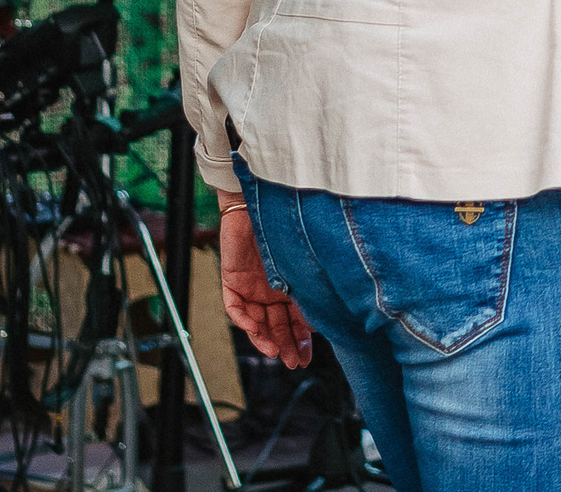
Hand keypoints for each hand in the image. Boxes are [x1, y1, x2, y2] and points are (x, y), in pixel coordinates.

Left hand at [218, 202, 314, 368]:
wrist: (262, 198)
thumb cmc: (289, 224)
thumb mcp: (304, 263)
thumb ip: (311, 289)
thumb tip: (328, 318)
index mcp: (292, 285)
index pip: (296, 319)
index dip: (302, 339)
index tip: (307, 356)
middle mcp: (272, 288)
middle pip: (277, 324)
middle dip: (286, 345)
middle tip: (293, 362)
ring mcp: (251, 286)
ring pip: (257, 321)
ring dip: (266, 339)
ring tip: (276, 354)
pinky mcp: (232, 280)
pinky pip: (234, 307)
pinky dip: (244, 321)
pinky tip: (256, 331)